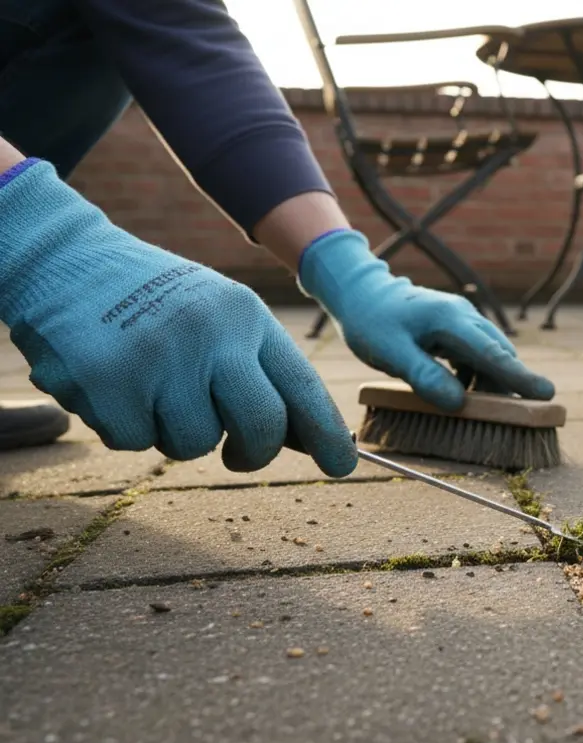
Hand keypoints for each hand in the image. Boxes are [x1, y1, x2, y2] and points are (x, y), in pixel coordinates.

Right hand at [0, 159, 355, 475]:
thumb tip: (303, 438)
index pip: (300, 385)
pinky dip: (126, 425)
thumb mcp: (218, 315)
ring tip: (153, 386)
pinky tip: (115, 383)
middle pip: (260, 426)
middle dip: (253, 453)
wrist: (64, 261)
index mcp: (245, 316)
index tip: (342, 464)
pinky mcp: (108, 382)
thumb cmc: (154, 301)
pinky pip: (136, 441)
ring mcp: (158, 358)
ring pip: (193, 443)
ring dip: (175, 432)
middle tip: (237, 454)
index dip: (325, 433)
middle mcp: (209, 334)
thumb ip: (258, 369)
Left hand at [297, 229, 554, 411]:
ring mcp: (461, 322)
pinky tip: (466, 393)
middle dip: (513, 383)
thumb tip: (458, 403)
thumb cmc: (371, 321)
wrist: (360, 292)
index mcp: (450, 320)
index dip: (519, 377)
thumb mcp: (391, 352)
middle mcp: (463, 317)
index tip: (546, 394)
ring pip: (490, 355)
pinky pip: (476, 355)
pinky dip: (478, 376)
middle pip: (499, 354)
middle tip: (525, 415)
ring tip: (490, 410)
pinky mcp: (455, 330)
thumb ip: (424, 376)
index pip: (492, 353)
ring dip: (493, 382)